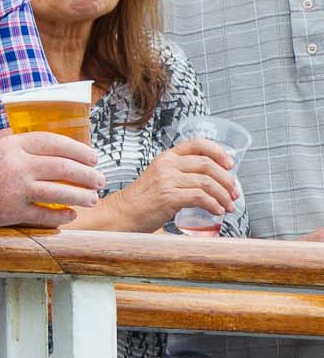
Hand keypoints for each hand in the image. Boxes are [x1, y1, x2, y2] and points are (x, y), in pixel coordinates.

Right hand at [0, 131, 101, 226]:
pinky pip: (45, 215)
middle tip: (99, 178)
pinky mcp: (11, 212)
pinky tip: (70, 214)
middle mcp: (16, 166)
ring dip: (81, 196)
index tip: (91, 156)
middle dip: (87, 174)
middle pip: (64, 167)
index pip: (54, 142)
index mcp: (11, 145)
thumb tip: (51, 152)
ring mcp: (15, 190)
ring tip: (91, 197)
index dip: (78, 149)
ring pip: (60, 192)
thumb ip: (19, 148)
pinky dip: (62, 216)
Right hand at [109, 139, 240, 231]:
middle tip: (234, 193)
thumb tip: (215, 180)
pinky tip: (217, 211)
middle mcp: (166, 165)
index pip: (197, 144)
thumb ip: (181, 174)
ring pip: (206, 182)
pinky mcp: (167, 197)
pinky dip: (213, 205)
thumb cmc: (144, 200)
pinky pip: (199, 197)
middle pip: (207, 165)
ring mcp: (166, 180)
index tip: (230, 164)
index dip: (218, 152)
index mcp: (166, 157)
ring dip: (223, 196)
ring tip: (228, 206)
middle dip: (227, 180)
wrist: (123, 213)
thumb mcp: (161, 178)